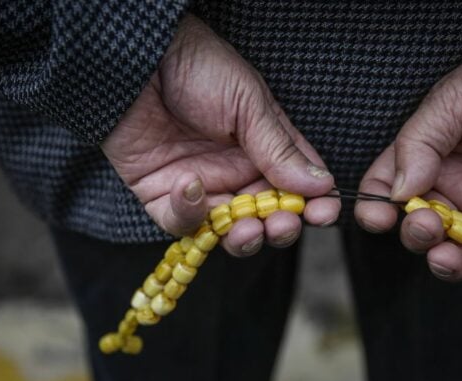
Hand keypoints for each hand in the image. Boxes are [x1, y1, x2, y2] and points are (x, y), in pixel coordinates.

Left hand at [101, 15, 338, 255]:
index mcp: (265, 148)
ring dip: (242, 236)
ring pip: (228, 233)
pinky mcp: (163, 197)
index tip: (324, 214)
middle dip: (279, 228)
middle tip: (281, 225)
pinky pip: (182, 223)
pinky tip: (192, 186)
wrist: (138, 62)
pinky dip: (190, 214)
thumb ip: (280, 149)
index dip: (314, 205)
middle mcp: (236, 172)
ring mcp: (202, 187)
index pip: (298, 186)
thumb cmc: (198, 68)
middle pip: (266, 218)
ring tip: (247, 228)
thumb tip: (322, 185)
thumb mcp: (248, 104)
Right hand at [355, 38, 461, 296]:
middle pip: (420, 230)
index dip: (377, 210)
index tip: (380, 218)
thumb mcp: (450, 103)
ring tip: (447, 259)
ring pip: (459, 254)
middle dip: (417, 236)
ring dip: (448, 266)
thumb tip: (399, 194)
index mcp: (423, 160)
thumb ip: (419, 145)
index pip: (387, 193)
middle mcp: (451, 190)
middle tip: (427, 224)